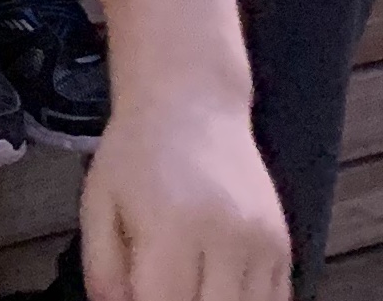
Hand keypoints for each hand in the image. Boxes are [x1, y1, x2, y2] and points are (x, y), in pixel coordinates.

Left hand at [82, 102, 290, 300]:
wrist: (193, 102)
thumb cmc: (136, 153)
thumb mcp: (99, 202)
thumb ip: (103, 271)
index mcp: (173, 228)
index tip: (139, 295)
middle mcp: (226, 240)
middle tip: (164, 289)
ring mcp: (262, 244)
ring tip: (191, 286)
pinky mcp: (283, 245)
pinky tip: (220, 290)